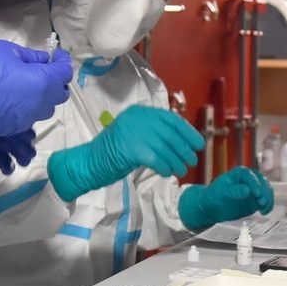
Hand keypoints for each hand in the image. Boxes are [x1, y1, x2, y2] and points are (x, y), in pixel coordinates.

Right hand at [0, 41, 72, 135]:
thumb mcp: (9, 51)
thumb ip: (31, 58)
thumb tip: (44, 61)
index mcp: (43, 83)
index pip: (65, 73)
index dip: (63, 62)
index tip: (56, 55)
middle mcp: (39, 105)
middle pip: (58, 96)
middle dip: (56, 82)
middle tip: (44, 71)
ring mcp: (25, 120)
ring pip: (43, 110)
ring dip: (42, 97)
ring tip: (28, 85)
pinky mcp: (10, 129)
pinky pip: (25, 118)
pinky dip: (25, 108)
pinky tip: (11, 98)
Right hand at [47, 105, 203, 201]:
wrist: (88, 163)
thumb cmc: (112, 152)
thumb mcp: (134, 135)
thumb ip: (153, 133)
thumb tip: (182, 140)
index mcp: (138, 112)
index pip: (170, 119)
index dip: (187, 131)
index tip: (198, 142)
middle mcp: (137, 118)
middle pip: (171, 133)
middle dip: (185, 148)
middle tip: (192, 159)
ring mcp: (134, 132)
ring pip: (166, 148)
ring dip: (177, 161)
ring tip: (181, 169)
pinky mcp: (132, 149)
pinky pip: (157, 159)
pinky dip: (165, 167)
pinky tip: (167, 173)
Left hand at [178, 166, 273, 229]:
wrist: (212, 207)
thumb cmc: (214, 196)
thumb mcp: (222, 193)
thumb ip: (234, 191)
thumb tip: (247, 190)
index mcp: (240, 173)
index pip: (251, 176)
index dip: (255, 185)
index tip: (257, 194)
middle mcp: (250, 180)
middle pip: (262, 183)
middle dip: (264, 192)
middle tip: (261, 203)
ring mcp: (254, 190)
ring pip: (266, 192)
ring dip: (268, 200)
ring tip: (263, 209)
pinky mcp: (256, 200)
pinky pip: (266, 201)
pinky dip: (267, 206)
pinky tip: (264, 212)